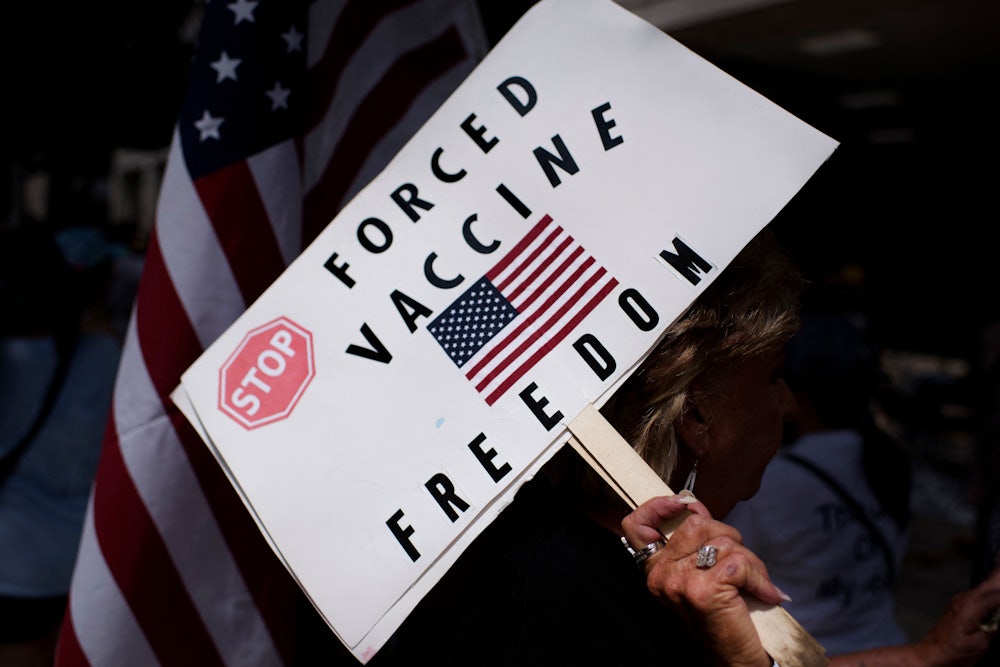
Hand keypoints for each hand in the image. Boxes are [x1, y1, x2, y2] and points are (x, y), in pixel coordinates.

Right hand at [621, 495, 784, 666]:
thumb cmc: (720, 622)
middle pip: (697, 525)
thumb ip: (693, 547)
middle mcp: (660, 574)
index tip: (685, 505)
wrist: (733, 664)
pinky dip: (760, 577)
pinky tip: (765, 593)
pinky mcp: (704, 590)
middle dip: (731, 539)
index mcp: (655, 570)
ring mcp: (679, 581)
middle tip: (745, 567)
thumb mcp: (697, 579)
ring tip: (757, 584)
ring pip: (723, 542)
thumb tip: (697, 511)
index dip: (658, 506)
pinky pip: (740, 563)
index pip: (636, 525)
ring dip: (751, 562)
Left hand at [914, 557, 999, 666]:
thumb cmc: (953, 653)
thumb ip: (995, 626)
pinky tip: (994, 591)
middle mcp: (965, 599)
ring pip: (985, 588)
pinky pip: (979, 595)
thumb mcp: (980, 643)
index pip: (996, 590)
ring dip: (996, 580)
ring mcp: (961, 602)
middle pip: (990, 583)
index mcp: (971, 606)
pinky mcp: (960, 607)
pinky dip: (991, 591)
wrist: (929, 656)